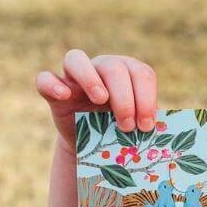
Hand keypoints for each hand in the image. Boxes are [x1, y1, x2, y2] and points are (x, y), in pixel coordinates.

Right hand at [35, 49, 158, 155]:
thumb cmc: (123, 131)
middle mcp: (102, 67)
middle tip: (128, 125)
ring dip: (90, 79)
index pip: (141, 73)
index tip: (146, 125)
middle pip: (113, 67)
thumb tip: (160, 127)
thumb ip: (147, 120)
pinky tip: (64, 95)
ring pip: (76, 59)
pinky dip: (52, 83)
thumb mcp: (138, 126)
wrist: (96, 147)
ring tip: (101, 100)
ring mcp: (75, 77)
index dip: (146, 98)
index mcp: (129, 72)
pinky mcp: (54, 92)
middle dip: (125, 98)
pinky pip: (45, 78)